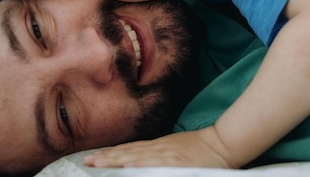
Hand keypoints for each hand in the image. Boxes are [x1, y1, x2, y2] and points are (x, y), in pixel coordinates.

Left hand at [83, 127, 232, 167]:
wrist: (222, 144)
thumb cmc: (200, 149)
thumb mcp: (176, 149)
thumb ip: (159, 154)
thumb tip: (137, 161)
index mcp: (158, 147)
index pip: (129, 150)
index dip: (110, 154)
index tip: (93, 156)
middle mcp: (159, 150)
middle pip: (128, 153)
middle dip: (106, 158)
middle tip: (87, 161)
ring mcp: (167, 157)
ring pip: (136, 158)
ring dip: (116, 160)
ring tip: (97, 163)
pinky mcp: (176, 164)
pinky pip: (155, 164)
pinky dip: (140, 163)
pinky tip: (128, 164)